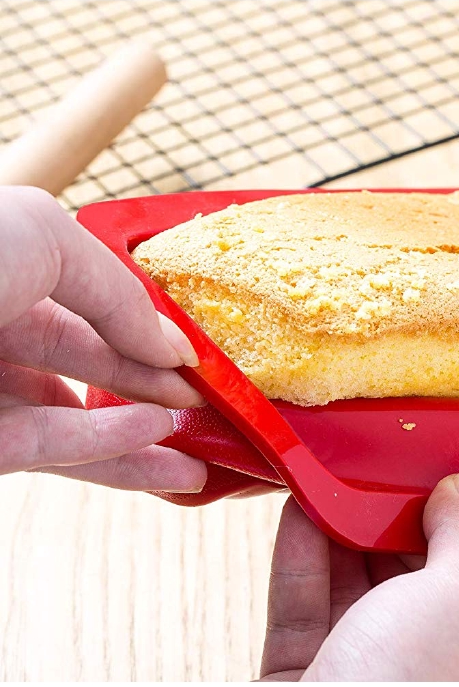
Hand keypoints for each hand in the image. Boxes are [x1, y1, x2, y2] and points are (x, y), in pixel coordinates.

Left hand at [0, 186, 206, 491]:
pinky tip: (155, 437)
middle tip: (210, 404)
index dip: (147, 332)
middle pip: (88, 368)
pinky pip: (49, 445)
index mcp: (1, 275)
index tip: (198, 357)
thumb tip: (171, 346)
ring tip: (197, 449)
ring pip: (75, 421)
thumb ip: (118, 292)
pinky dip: (106, 444)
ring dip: (141, 435)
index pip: (89, 309)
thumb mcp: (45, 238)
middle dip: (152, 387)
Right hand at [260, 472, 458, 680]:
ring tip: (336, 483)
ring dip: (342, 536)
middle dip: (396, 531)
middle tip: (381, 478)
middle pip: (416, 589)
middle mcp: (431, 686)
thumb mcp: (457, 600)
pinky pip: (305, 614)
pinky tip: (301, 513)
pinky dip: (302, 561)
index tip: (441, 493)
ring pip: (356, 597)